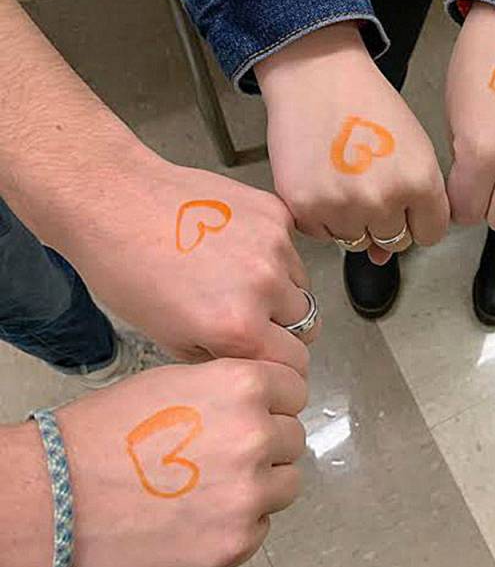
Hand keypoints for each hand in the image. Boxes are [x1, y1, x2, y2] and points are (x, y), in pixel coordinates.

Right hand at [37, 359, 304, 566]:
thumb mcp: (173, 382)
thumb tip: (259, 403)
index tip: (258, 413)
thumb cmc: (99, 436)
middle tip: (221, 456)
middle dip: (265, 446)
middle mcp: (255, 435)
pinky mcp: (236, 542)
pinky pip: (260, 528)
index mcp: (241, 386)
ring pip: (284, 485)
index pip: (294, 390)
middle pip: (292, 439)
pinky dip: (237, 525)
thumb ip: (228, 390)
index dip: (274, 403)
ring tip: (207, 489)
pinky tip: (195, 517)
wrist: (52, 498)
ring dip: (258, 486)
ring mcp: (249, 493)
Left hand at [59, 155, 314, 367]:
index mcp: (238, 326)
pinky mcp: (275, 213)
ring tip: (237, 277)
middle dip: (283, 328)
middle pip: (306, 325)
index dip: (281, 366)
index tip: (271, 358)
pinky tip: (234, 246)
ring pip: (301, 285)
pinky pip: (290, 247)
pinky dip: (272, 253)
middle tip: (251, 316)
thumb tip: (248, 362)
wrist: (115, 200)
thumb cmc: (125, 268)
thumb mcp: (165, 337)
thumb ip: (220, 355)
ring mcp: (275, 245)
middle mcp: (265, 286)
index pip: (293, 364)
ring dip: (281, 289)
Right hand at [257, 23, 448, 263]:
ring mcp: (342, 207)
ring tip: (346, 179)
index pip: (430, 234)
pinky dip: (322, 217)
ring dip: (353, 222)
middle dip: (386, 221)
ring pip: (356, 242)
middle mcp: (383, 200)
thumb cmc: (369, 106)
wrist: (318, 77)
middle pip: (394, 242)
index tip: (407, 203)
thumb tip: (382, 255)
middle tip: (371, 182)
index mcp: (420, 183)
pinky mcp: (306, 207)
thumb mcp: (413, 147)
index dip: (418, 220)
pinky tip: (324, 181)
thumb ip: (414, 202)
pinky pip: (322, 234)